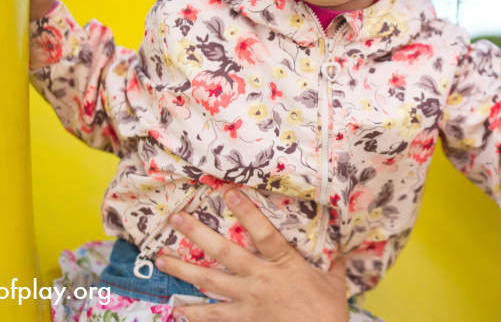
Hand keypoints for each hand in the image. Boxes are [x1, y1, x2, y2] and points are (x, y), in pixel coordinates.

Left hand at [157, 188, 349, 321]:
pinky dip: (194, 313)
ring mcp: (249, 301)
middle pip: (224, 252)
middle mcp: (261, 279)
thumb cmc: (329, 313)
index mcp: (285, 264)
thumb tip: (340, 246)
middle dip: (198, 234)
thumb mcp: (334, 282)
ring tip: (160, 259)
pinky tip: (176, 308)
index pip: (263, 232)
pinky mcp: (244, 321)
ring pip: (209, 282)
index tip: (227, 191)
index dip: (246, 211)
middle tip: (176, 219)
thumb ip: (332, 262)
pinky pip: (213, 317)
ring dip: (182, 270)